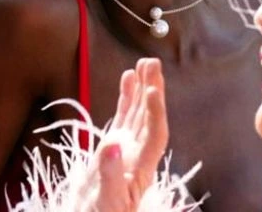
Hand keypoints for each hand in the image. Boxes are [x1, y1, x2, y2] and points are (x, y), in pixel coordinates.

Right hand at [79, 58, 168, 211]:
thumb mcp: (106, 203)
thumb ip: (109, 176)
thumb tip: (112, 145)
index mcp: (139, 168)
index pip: (155, 134)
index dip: (155, 112)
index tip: (152, 90)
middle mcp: (137, 155)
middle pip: (150, 118)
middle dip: (152, 90)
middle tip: (152, 63)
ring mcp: (126, 150)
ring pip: (138, 114)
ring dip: (142, 89)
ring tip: (143, 64)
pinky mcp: (114, 148)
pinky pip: (123, 117)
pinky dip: (126, 98)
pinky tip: (128, 80)